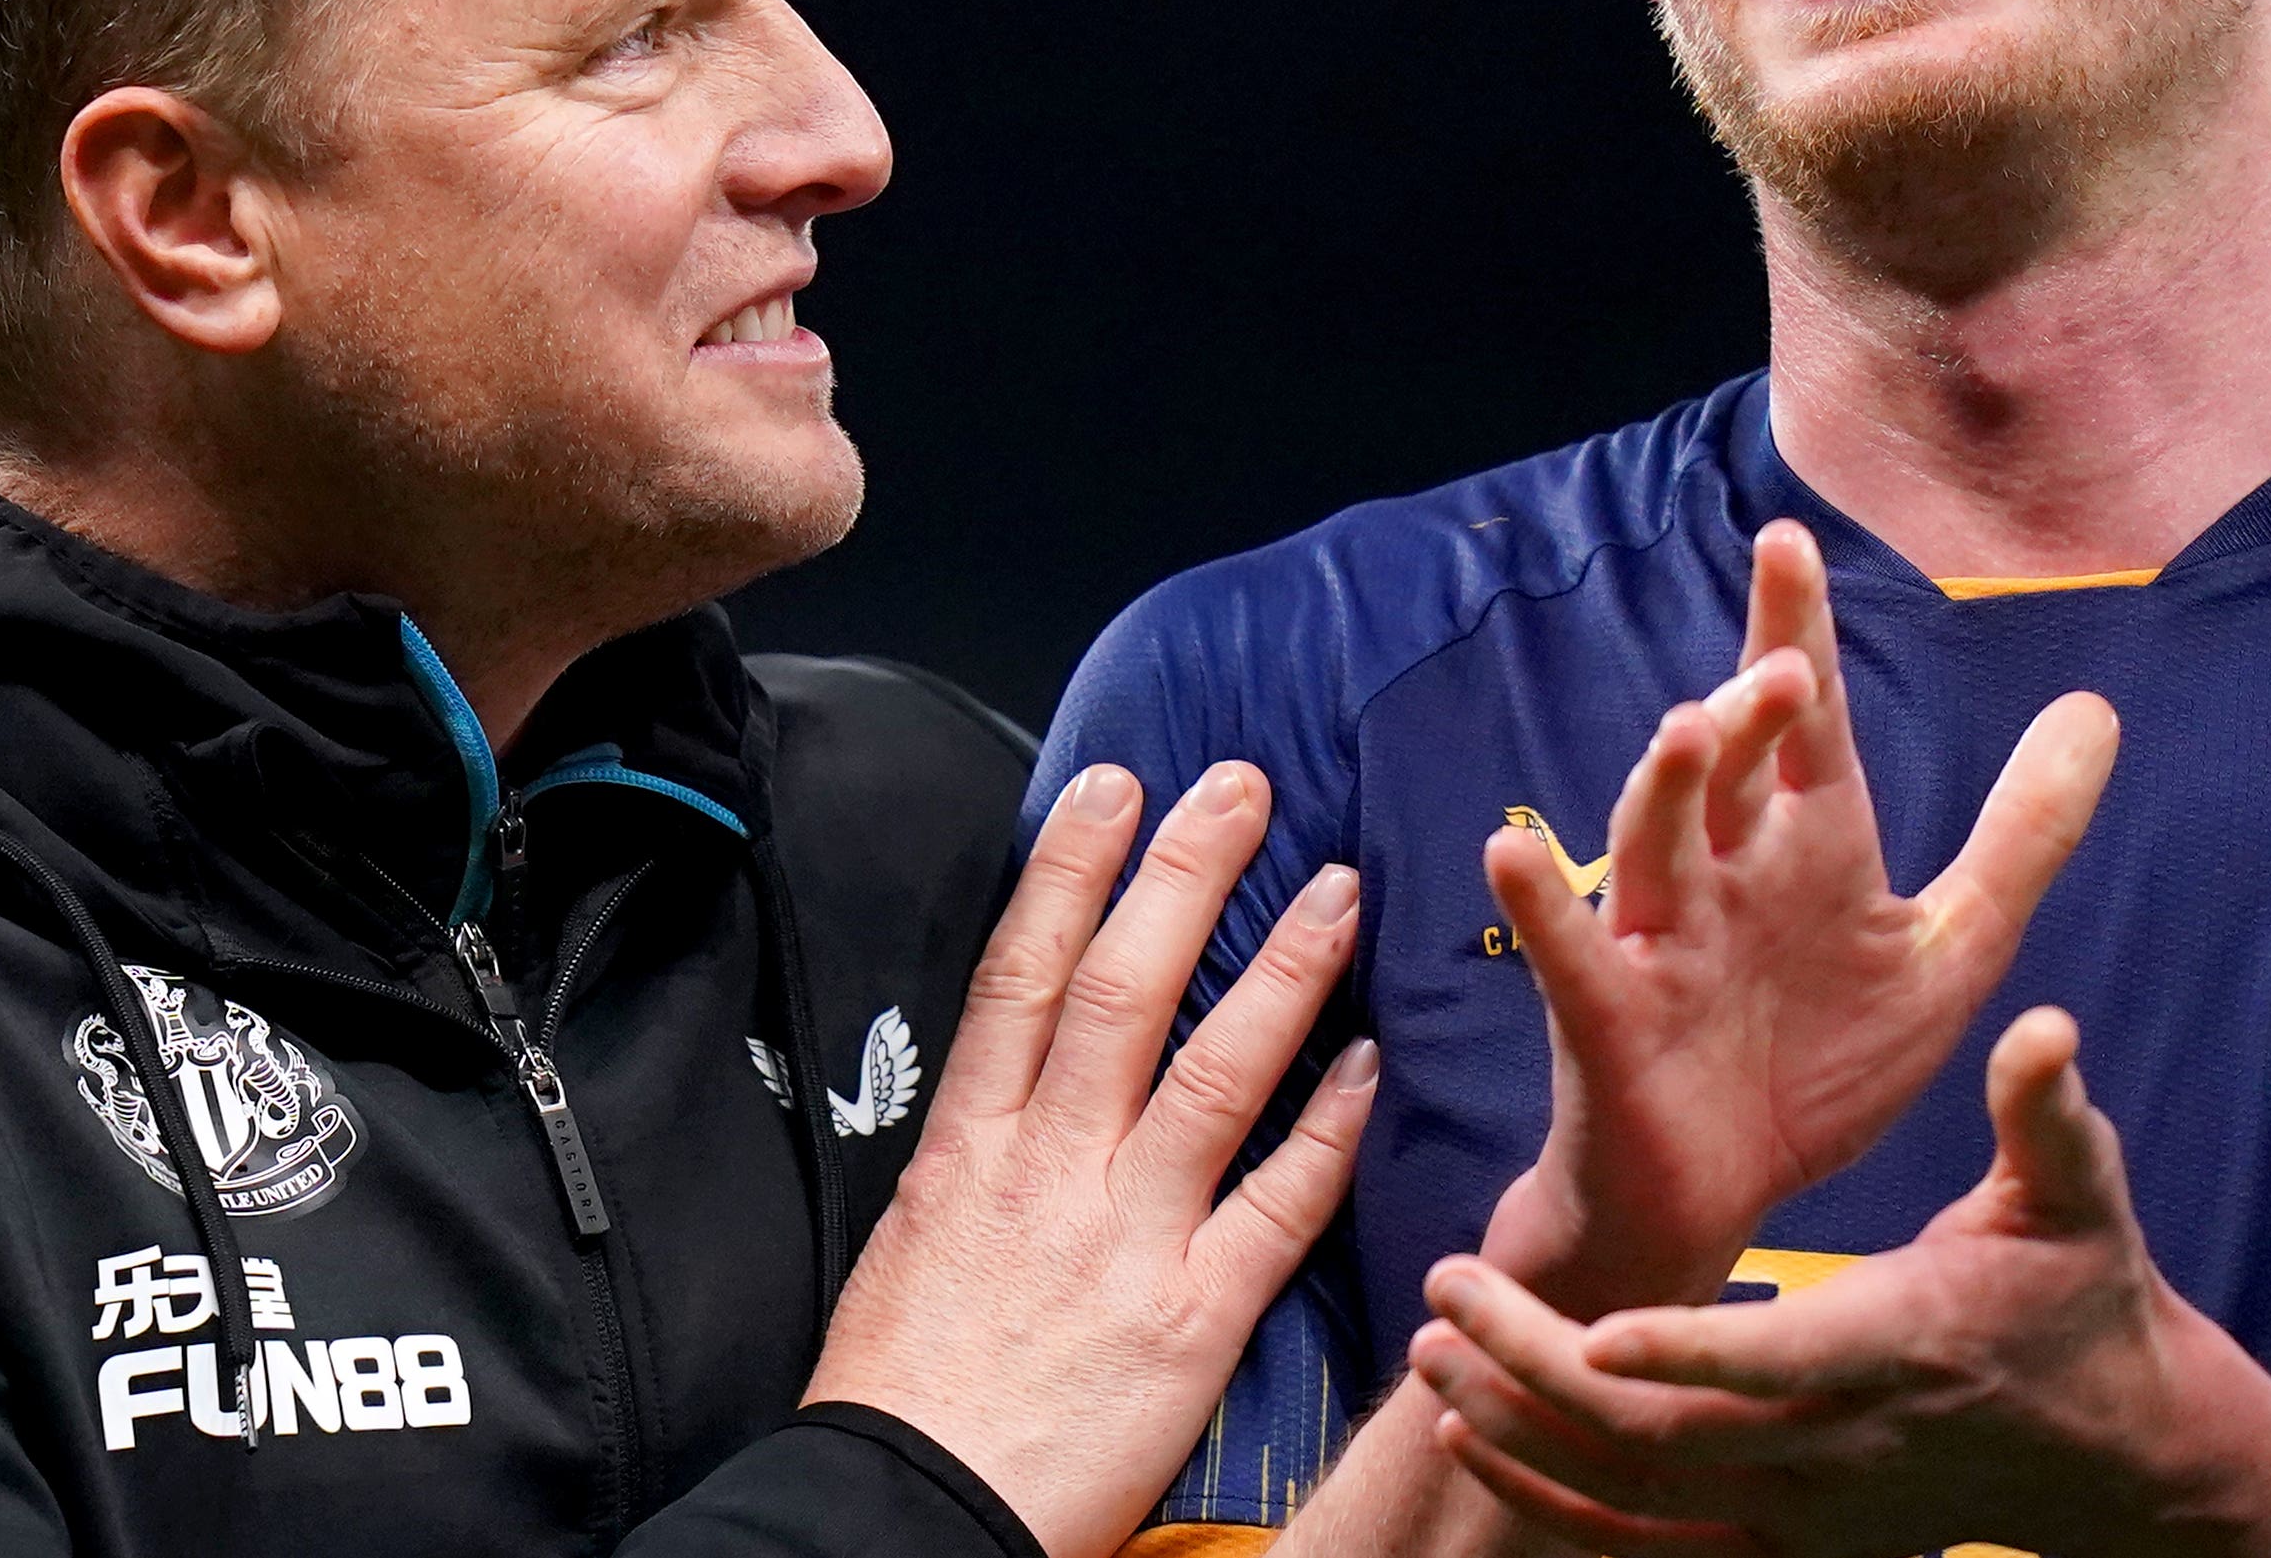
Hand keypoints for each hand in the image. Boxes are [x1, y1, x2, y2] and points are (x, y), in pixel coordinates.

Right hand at [803, 761, 1379, 1557]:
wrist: (906, 1514)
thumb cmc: (901, 1393)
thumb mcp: (909, 1241)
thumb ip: (973, 1154)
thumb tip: (1012, 1081)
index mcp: (967, 1146)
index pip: (1022, 971)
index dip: (1070, 868)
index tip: (1112, 788)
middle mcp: (1048, 1168)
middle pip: (1123, 988)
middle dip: (1184, 873)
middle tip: (1240, 785)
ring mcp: (1127, 1236)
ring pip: (1215, 1070)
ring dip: (1282, 969)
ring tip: (1335, 886)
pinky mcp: (1193, 1316)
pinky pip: (1276, 1203)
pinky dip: (1327, 1127)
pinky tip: (1369, 1061)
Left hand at [1411, 1011, 2270, 1557]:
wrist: (2114, 1448)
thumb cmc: (2081, 1298)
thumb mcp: (2077, 1198)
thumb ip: (2047, 1117)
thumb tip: (2046, 1029)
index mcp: (1895, 1345)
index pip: (1778, 1363)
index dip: (1688, 1349)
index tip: (1596, 1322)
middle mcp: (1838, 1444)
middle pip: (1665, 1433)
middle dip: (1540, 1370)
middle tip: (1447, 1290)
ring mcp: (1807, 1509)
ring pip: (1635, 1493)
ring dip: (1522, 1429)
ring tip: (1433, 1350)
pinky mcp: (1785, 1538)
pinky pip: (1644, 1541)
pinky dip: (1550, 1499)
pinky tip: (1470, 1438)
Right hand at [1472, 520, 2117, 1318]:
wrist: (1728, 1202)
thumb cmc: (1819, 1063)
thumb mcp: (1949, 949)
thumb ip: (2022, 834)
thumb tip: (2097, 708)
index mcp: (1804, 847)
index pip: (1802, 723)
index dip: (1794, 634)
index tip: (1790, 538)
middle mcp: (1724, 873)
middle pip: (1728, 770)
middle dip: (1745, 717)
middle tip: (1781, 671)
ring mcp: (1661, 939)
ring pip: (1653, 842)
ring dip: (1663, 788)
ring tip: (1683, 733)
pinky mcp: (1608, 1017)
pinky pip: (1569, 952)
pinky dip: (1540, 900)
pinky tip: (1514, 847)